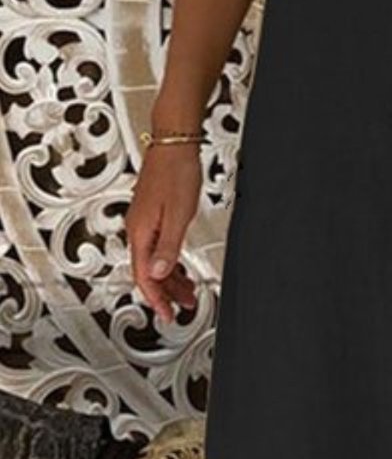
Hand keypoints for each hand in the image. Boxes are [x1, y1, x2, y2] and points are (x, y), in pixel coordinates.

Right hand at [126, 145, 200, 324]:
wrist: (174, 145)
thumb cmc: (177, 172)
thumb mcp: (179, 215)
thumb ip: (168, 247)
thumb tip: (157, 273)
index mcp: (141, 232)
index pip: (143, 276)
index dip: (156, 299)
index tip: (167, 314)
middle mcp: (138, 228)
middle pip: (148, 271)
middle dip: (166, 292)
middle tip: (182, 305)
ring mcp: (144, 221)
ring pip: (153, 259)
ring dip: (170, 277)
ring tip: (187, 289)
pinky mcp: (152, 213)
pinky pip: (157, 246)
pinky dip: (169, 259)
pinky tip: (180, 264)